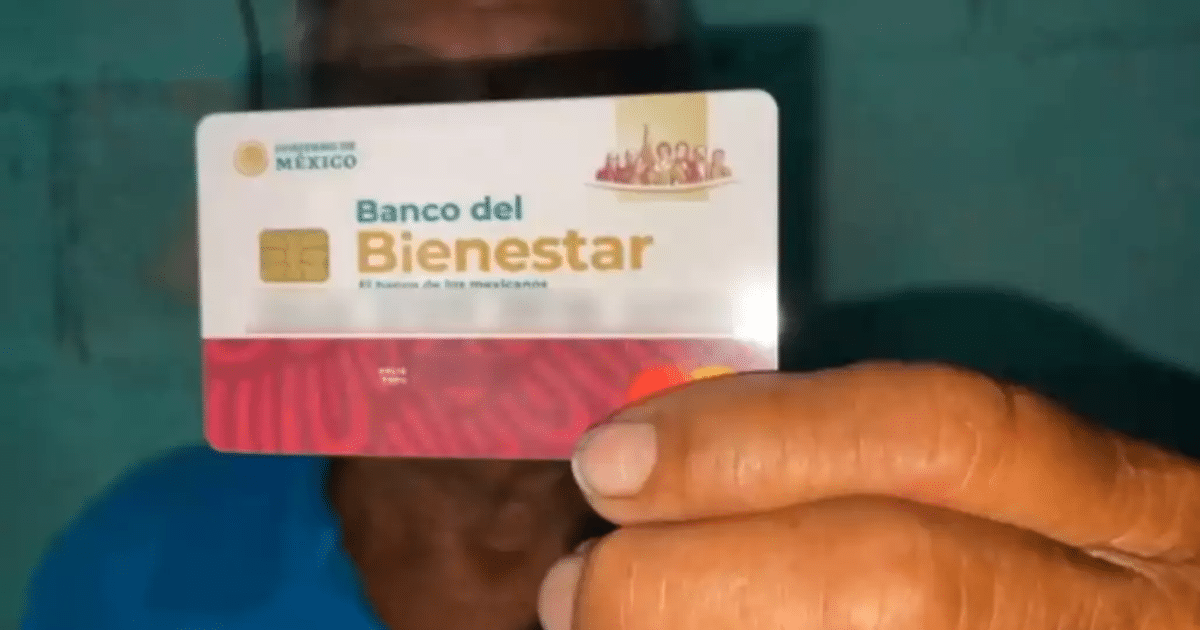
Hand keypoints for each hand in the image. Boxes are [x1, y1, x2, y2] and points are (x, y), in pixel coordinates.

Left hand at [537, 362, 1199, 629]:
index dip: (755, 440)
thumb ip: (859, 463)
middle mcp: (1107, 601)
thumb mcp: (1004, 497)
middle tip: (577, 586)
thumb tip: (660, 468)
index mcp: (1117, 500)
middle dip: (700, 576)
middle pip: (893, 578)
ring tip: (599, 625)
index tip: (610, 459)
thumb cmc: (1048, 567)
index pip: (936, 434)